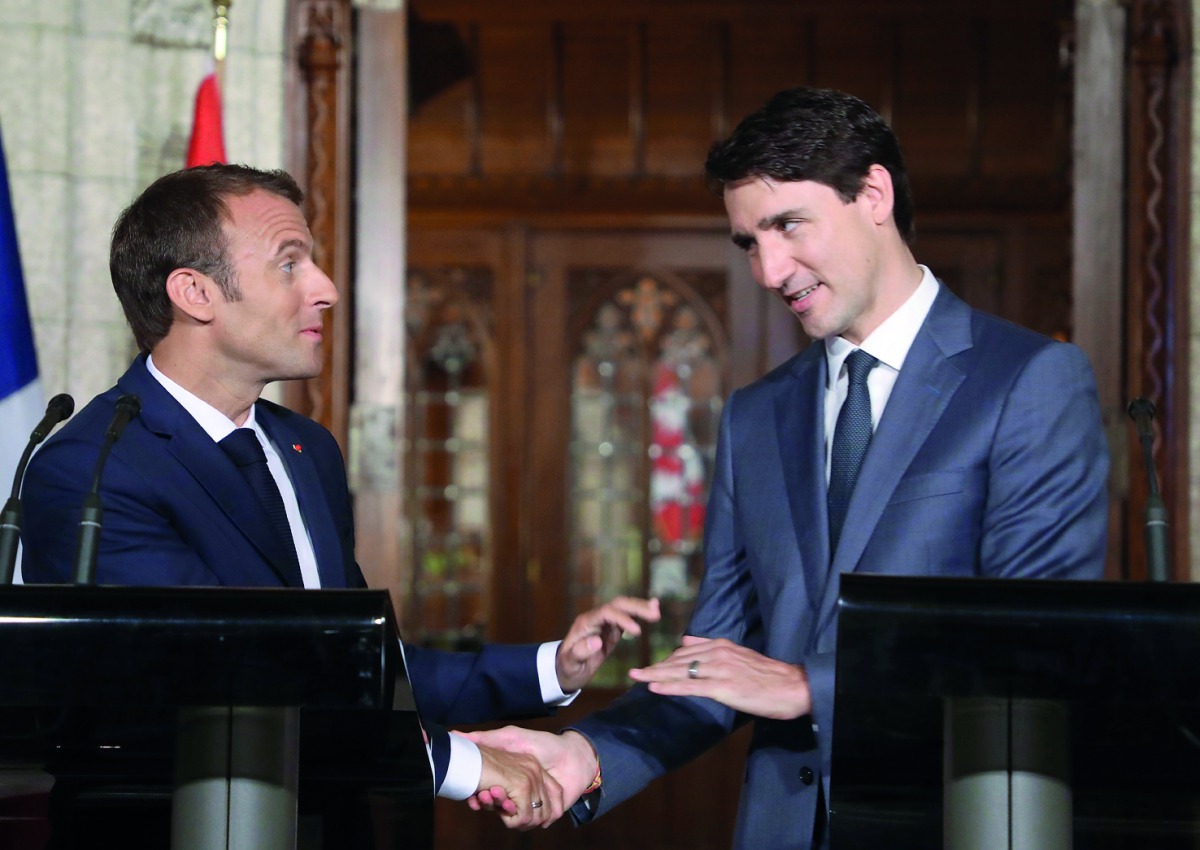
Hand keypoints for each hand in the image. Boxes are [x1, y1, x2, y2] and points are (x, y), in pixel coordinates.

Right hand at [463, 727, 598, 821]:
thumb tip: (456, 734)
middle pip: (499, 810)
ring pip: (515, 820)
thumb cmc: (543, 743)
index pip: (488, 797)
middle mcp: (520, 795)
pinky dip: (529, 819)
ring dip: (509, 813)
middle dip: (491, 805)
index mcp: (510, 782)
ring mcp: (534, 804)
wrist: (573, 753)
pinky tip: (523, 807)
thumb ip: (486, 737)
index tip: (474, 794)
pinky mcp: (550, 812)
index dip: (479, 799)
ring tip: (505, 798)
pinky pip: (535, 823)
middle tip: (488, 795)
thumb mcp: (511, 737)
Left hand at [556, 596, 660, 691]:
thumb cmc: (567, 667)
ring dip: (640, 607)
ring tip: (657, 610)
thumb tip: (597, 640)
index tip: (637, 632)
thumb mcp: (570, 663)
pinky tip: (652, 611)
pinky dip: (639, 614)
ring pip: (624, 608)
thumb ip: (581, 651)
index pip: (606, 613)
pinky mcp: (612, 629)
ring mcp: (604, 622)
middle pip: (617, 605)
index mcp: (586, 623)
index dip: (622, 619)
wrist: (565, 670)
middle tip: (655, 615)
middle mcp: (596, 618)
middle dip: (636, 607)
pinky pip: (627, 617)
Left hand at [627, 635, 810, 719]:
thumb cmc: (768, 676)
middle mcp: (717, 654)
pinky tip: (654, 688)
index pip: (686, 652)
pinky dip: (670, 687)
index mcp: (721, 645)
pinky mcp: (723, 688)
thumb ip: (712, 649)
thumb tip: (685, 642)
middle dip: (655, 667)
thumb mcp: (739, 655)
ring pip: (680, 672)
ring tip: (636, 677)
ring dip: (656, 676)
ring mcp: (719, 670)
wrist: (792, 687)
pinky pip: (691, 687)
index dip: (666, 661)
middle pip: (678, 661)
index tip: (650, 666)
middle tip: (634, 672)